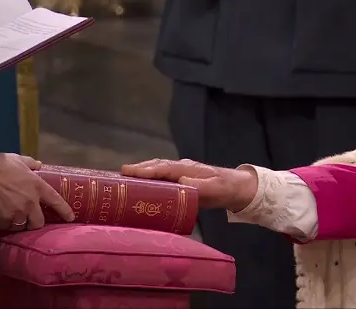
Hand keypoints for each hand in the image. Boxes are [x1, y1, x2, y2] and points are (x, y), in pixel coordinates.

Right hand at [0, 153, 74, 230]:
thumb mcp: (18, 160)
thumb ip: (30, 164)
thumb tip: (38, 165)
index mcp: (38, 187)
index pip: (56, 201)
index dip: (65, 211)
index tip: (70, 217)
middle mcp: (30, 202)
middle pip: (38, 222)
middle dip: (35, 222)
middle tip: (30, 219)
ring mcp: (16, 213)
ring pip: (22, 227)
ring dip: (20, 224)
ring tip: (14, 218)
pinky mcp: (3, 220)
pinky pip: (7, 227)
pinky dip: (6, 224)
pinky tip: (2, 218)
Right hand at [121, 159, 256, 211]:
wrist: (236, 187)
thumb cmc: (224, 188)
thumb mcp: (214, 189)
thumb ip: (199, 185)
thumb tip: (181, 181)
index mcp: (187, 169)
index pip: (163, 168)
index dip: (146, 170)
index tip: (129, 172)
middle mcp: (182, 167)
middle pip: (156, 165)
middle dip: (138, 169)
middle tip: (119, 175)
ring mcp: (181, 172)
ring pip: (158, 169)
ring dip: (142, 172)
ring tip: (124, 179)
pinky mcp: (181, 179)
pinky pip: (162, 176)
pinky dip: (150, 177)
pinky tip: (141, 185)